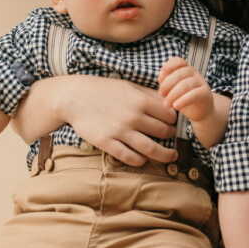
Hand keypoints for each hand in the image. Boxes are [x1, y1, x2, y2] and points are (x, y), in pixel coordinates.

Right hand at [56, 75, 179, 167]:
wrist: (74, 97)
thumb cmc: (103, 90)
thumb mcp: (128, 86)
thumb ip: (149, 95)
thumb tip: (169, 102)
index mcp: (140, 101)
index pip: (170, 115)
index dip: (174, 120)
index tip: (173, 123)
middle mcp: (133, 117)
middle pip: (163, 132)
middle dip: (171, 136)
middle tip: (172, 138)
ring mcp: (120, 131)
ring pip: (151, 149)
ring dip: (164, 155)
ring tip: (171, 157)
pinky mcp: (107, 142)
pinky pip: (129, 157)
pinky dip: (140, 161)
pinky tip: (143, 159)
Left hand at [158, 57, 212, 122]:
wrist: (200, 112)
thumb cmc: (183, 99)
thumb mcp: (172, 90)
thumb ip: (166, 82)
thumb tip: (161, 77)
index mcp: (185, 69)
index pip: (178, 61)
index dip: (169, 66)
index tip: (160, 77)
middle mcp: (194, 74)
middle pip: (180, 73)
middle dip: (167, 84)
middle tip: (161, 95)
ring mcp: (201, 82)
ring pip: (186, 84)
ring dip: (173, 94)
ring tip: (167, 104)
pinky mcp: (206, 94)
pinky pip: (194, 94)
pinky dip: (183, 100)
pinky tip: (176, 106)